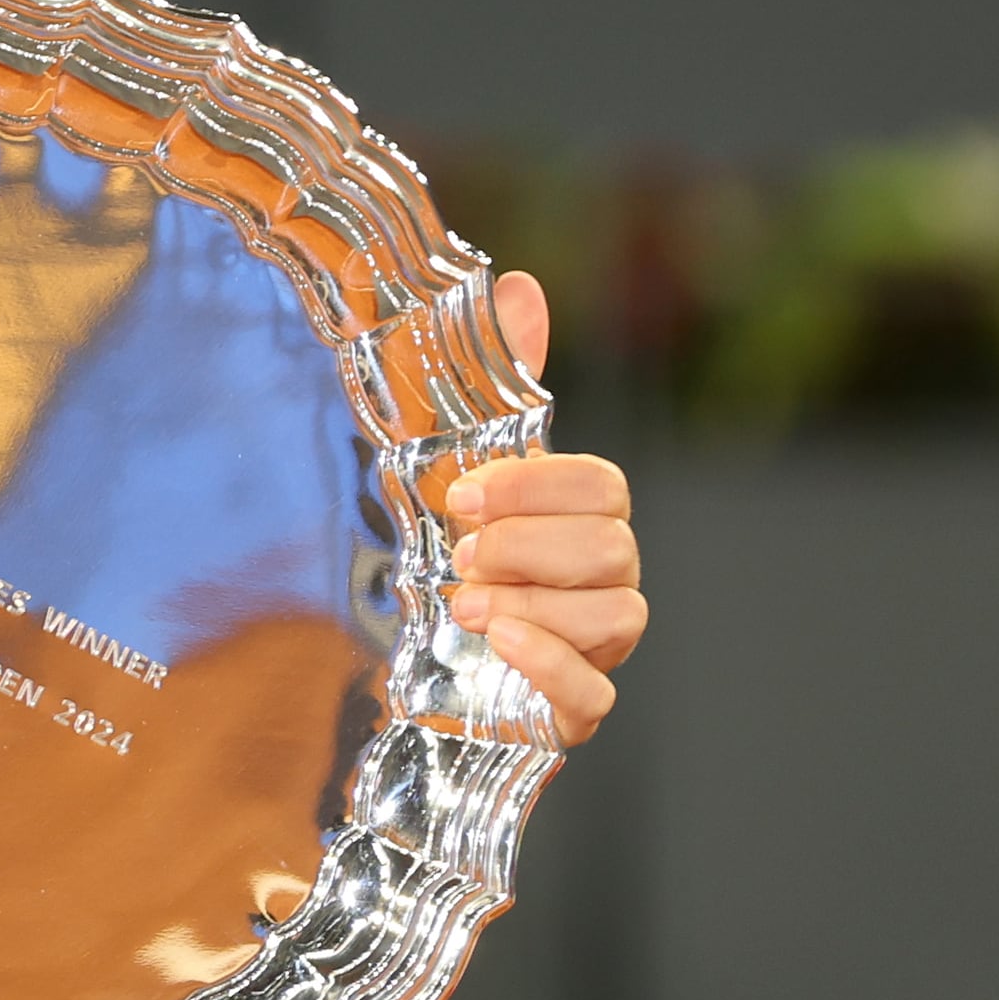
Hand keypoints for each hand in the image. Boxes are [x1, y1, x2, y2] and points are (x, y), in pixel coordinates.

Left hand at [441, 269, 643, 745]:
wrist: (380, 662)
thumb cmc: (432, 556)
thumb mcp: (444, 465)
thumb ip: (492, 388)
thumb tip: (523, 285)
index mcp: (575, 523)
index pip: (605, 489)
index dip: (541, 486)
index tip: (463, 495)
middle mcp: (597, 585)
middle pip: (614, 549)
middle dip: (530, 544)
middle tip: (459, 551)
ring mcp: (589, 650)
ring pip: (618, 616)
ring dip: (534, 601)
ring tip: (463, 601)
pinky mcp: (564, 714)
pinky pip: (595, 696)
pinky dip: (551, 663)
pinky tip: (498, 639)